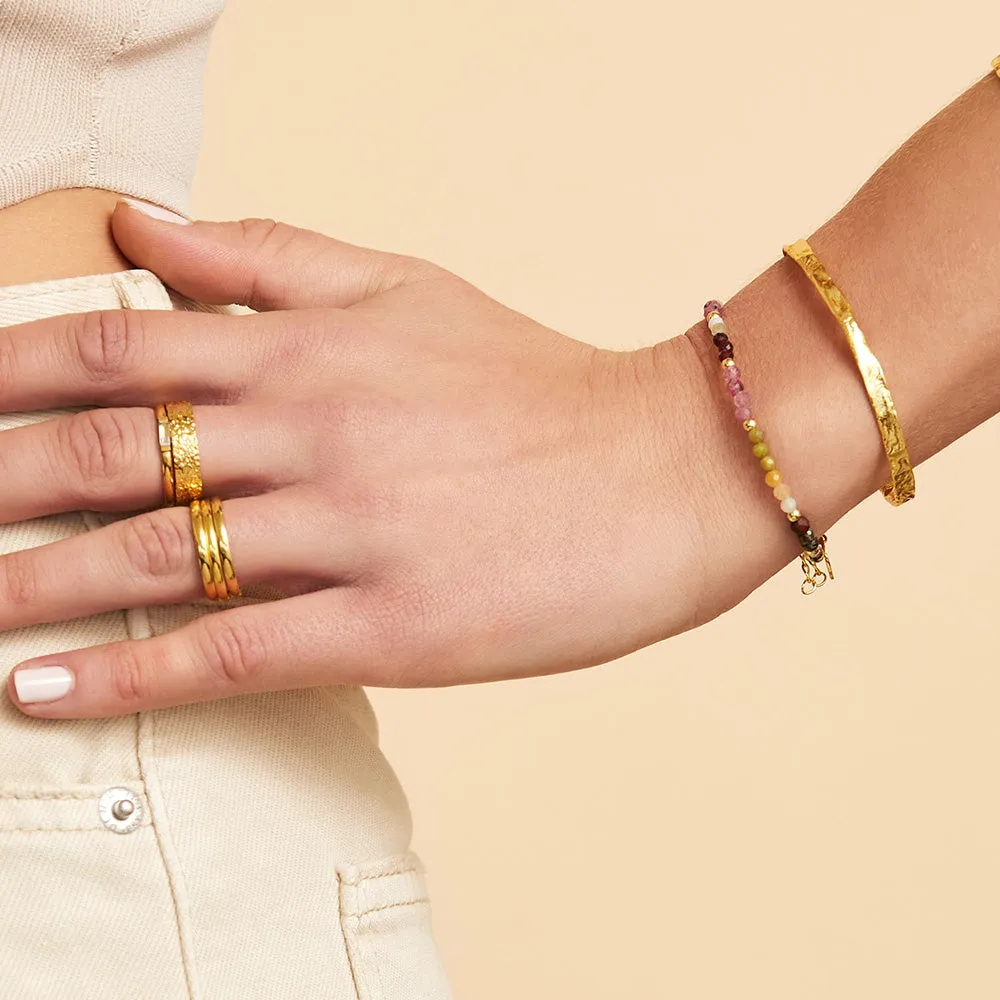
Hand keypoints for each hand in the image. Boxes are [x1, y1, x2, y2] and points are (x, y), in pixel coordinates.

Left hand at [5, 203, 705, 717]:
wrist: (668, 469)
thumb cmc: (541, 384)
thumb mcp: (409, 289)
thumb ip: (270, 257)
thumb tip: (144, 227)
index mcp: (314, 345)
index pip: (117, 344)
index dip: (6, 369)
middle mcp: (315, 429)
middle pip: (105, 450)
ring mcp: (350, 530)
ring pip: (150, 556)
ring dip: (30, 585)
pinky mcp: (391, 625)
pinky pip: (228, 652)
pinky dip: (125, 677)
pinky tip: (43, 692)